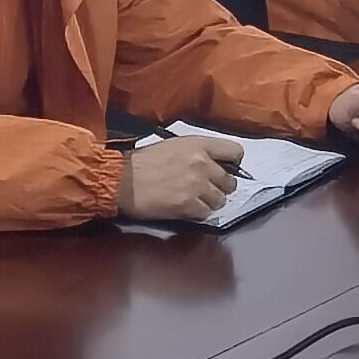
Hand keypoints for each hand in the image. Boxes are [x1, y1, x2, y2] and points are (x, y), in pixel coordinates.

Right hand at [120, 130, 247, 223]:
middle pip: (230, 182)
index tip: (225, 170)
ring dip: (209, 202)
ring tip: (194, 200)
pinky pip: (206, 213)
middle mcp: (203, 163)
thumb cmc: (143, 161)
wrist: (121, 179)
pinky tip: (185, 208)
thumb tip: (214, 164)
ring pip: (220, 200)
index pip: (236, 152)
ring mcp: (197, 185)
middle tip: (206, 190)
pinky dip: (197, 213)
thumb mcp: (173, 146)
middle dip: (220, 188)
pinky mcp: (188, 204)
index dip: (233, 164)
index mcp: (199, 145)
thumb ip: (197, 153)